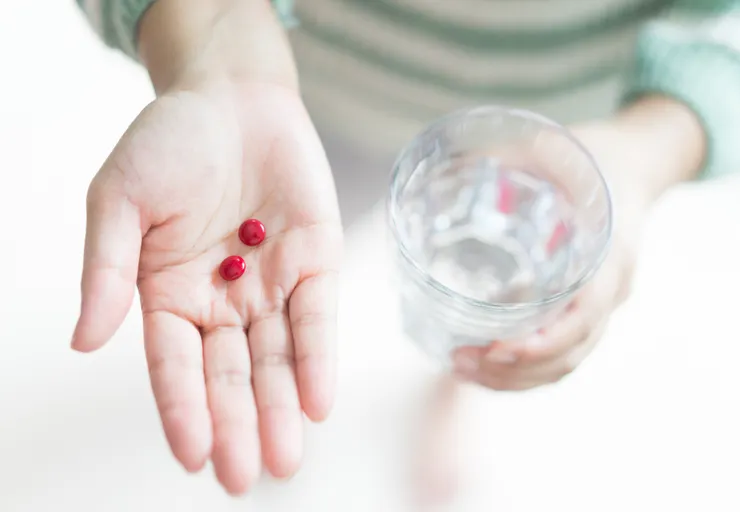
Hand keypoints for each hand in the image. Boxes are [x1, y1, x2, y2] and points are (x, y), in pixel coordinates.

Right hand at [71, 0, 341, 493]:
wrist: (232, 96)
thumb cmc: (169, 143)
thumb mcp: (120, 200)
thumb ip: (107, 270)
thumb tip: (83, 340)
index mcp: (168, 294)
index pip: (174, 365)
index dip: (182, 409)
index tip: (191, 456)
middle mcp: (221, 301)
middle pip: (230, 374)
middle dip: (237, 425)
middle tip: (244, 477)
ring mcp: (270, 285)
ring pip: (276, 358)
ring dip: (280, 406)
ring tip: (285, 458)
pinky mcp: (314, 262)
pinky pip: (317, 316)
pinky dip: (318, 357)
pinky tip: (318, 401)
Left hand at [451, 98, 705, 389]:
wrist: (635, 164)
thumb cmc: (596, 156)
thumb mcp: (557, 145)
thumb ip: (512, 155)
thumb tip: (453, 166)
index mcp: (610, 252)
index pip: (585, 315)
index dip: (545, 342)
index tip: (499, 350)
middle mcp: (610, 287)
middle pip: (571, 352)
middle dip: (516, 370)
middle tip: (463, 361)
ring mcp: (601, 302)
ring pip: (566, 362)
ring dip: (516, 379)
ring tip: (464, 370)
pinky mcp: (585, 308)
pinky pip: (562, 353)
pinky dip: (526, 371)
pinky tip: (486, 368)